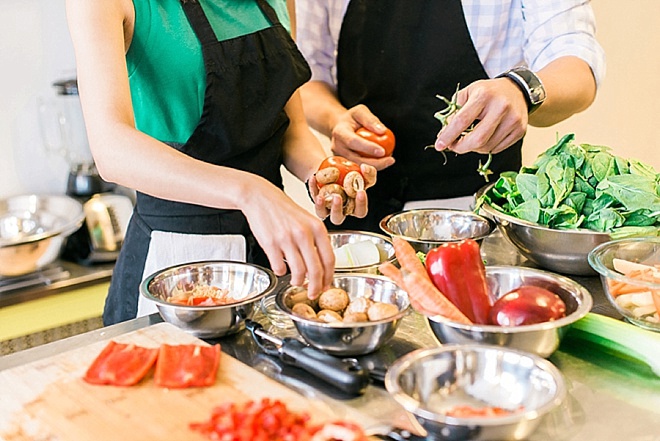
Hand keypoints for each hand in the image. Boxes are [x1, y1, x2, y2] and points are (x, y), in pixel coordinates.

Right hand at [242, 178, 334, 298]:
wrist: (260, 197)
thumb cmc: (284, 209)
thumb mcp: (307, 220)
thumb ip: (315, 240)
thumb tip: (321, 266)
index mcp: (317, 227)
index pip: (329, 259)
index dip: (329, 277)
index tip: (327, 285)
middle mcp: (304, 234)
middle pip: (316, 270)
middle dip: (315, 287)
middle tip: (312, 293)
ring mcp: (287, 239)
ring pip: (298, 273)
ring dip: (298, 281)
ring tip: (296, 281)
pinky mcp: (271, 244)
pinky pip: (279, 268)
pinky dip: (281, 272)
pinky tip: (281, 267)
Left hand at [308, 162, 376, 224]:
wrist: (333, 169)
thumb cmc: (350, 175)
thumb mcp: (362, 173)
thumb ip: (369, 172)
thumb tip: (365, 168)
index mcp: (354, 207)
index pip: (360, 212)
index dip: (361, 204)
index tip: (361, 192)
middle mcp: (340, 211)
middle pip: (338, 218)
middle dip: (337, 208)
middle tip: (337, 197)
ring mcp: (327, 208)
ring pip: (323, 214)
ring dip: (322, 206)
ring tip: (321, 196)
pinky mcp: (317, 202)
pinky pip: (313, 198)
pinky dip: (313, 188)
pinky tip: (313, 179)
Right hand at [330, 105, 395, 170]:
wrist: (339, 126)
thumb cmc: (351, 119)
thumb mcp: (360, 111)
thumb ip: (370, 119)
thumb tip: (382, 131)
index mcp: (339, 132)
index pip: (353, 142)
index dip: (367, 148)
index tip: (382, 151)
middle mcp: (337, 147)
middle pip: (356, 159)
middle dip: (374, 163)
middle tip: (390, 160)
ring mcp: (340, 157)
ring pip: (358, 167)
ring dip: (375, 167)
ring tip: (389, 160)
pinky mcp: (345, 163)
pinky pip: (360, 168)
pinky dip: (373, 166)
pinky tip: (383, 161)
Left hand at [434, 79, 527, 154]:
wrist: (518, 90)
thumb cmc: (488, 92)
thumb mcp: (467, 94)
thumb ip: (454, 113)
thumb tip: (444, 135)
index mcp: (484, 95)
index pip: (462, 121)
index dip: (449, 136)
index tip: (439, 145)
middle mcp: (501, 107)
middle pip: (477, 139)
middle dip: (461, 147)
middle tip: (453, 146)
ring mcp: (513, 120)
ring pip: (486, 147)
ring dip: (473, 148)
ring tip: (469, 139)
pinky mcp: (520, 130)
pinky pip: (497, 149)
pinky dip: (485, 148)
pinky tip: (484, 138)